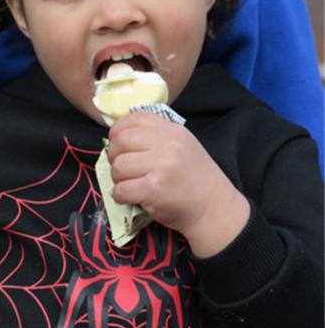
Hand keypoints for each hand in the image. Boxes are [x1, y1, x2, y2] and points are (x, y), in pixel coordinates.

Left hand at [106, 114, 248, 255]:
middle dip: (114, 156)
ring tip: (130, 184)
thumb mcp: (182, 146)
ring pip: (118, 166)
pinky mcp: (154, 189)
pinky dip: (119, 196)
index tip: (119, 145)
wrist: (213, 208)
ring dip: (118, 178)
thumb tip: (118, 137)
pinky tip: (130, 197)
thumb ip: (155, 137)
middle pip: (120, 141)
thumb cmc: (194, 179)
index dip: (118, 132)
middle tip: (123, 168)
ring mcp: (161, 167)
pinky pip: (121, 189)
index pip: (134, 119)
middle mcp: (168, 145)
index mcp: (173, 131)